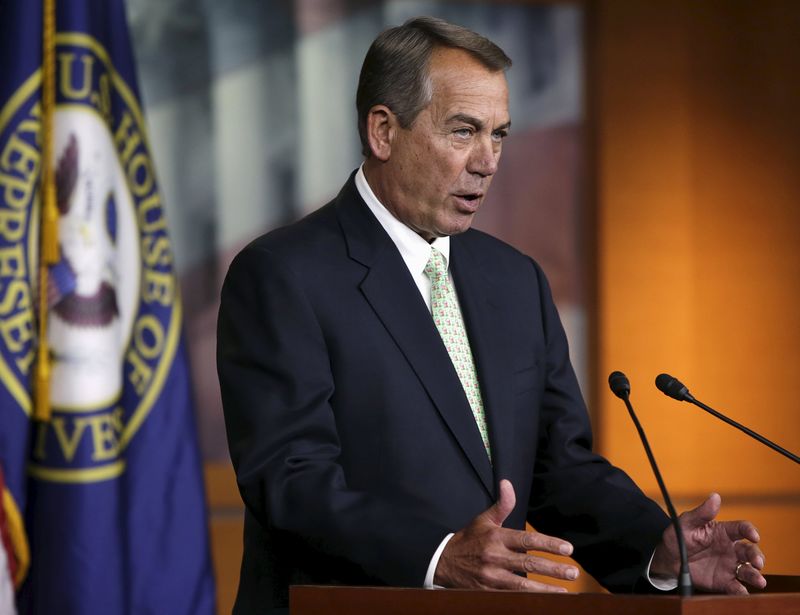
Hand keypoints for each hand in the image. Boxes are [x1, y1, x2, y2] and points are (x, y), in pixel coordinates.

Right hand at [434, 479, 578, 590]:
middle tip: (573, 571)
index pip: (527, 540)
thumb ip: (502, 505)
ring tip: (565, 589)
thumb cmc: (469, 540)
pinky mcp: (488, 592)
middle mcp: (494, 557)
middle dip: (554, 568)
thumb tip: (507, 483)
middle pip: (529, 563)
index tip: (568, 548)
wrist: (443, 563)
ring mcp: (491, 577)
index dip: (549, 544)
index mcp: (496, 537)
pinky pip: (512, 596)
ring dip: (546, 588)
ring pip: (523, 585)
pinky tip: (544, 601)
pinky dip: (529, 599)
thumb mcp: (484, 520)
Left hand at [651, 493, 765, 593]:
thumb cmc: (679, 536)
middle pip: (750, 551)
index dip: (750, 531)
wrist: (668, 558)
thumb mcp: (687, 522)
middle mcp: (731, 549)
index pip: (742, 529)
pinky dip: (741, 591)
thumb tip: (715, 496)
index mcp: (724, 532)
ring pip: (748, 570)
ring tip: (759, 581)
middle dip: (757, 556)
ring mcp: (729, 566)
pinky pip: (736, 587)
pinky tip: (742, 592)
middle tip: (757, 562)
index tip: (754, 536)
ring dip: (755, 575)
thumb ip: (702, 512)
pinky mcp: (724, 581)